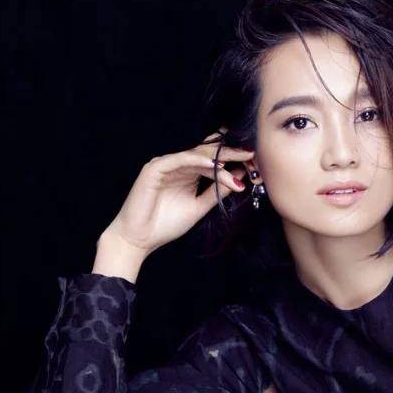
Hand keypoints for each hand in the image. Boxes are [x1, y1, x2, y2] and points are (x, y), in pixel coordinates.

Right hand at [100, 131, 253, 258]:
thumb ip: (216, 193)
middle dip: (230, 153)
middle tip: (251, 153)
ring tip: (238, 161)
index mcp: (187, 173)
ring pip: (196, 155)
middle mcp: (177, 165)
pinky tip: (215, 166)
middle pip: (206, 153)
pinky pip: (180, 160)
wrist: (138, 239)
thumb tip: (239, 178)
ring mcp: (165, 164)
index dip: (232, 158)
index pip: (212, 160)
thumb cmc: (165, 225)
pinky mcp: (155, 168)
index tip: (253, 161)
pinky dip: (198, 161)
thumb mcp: (198, 208)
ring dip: (218, 159)